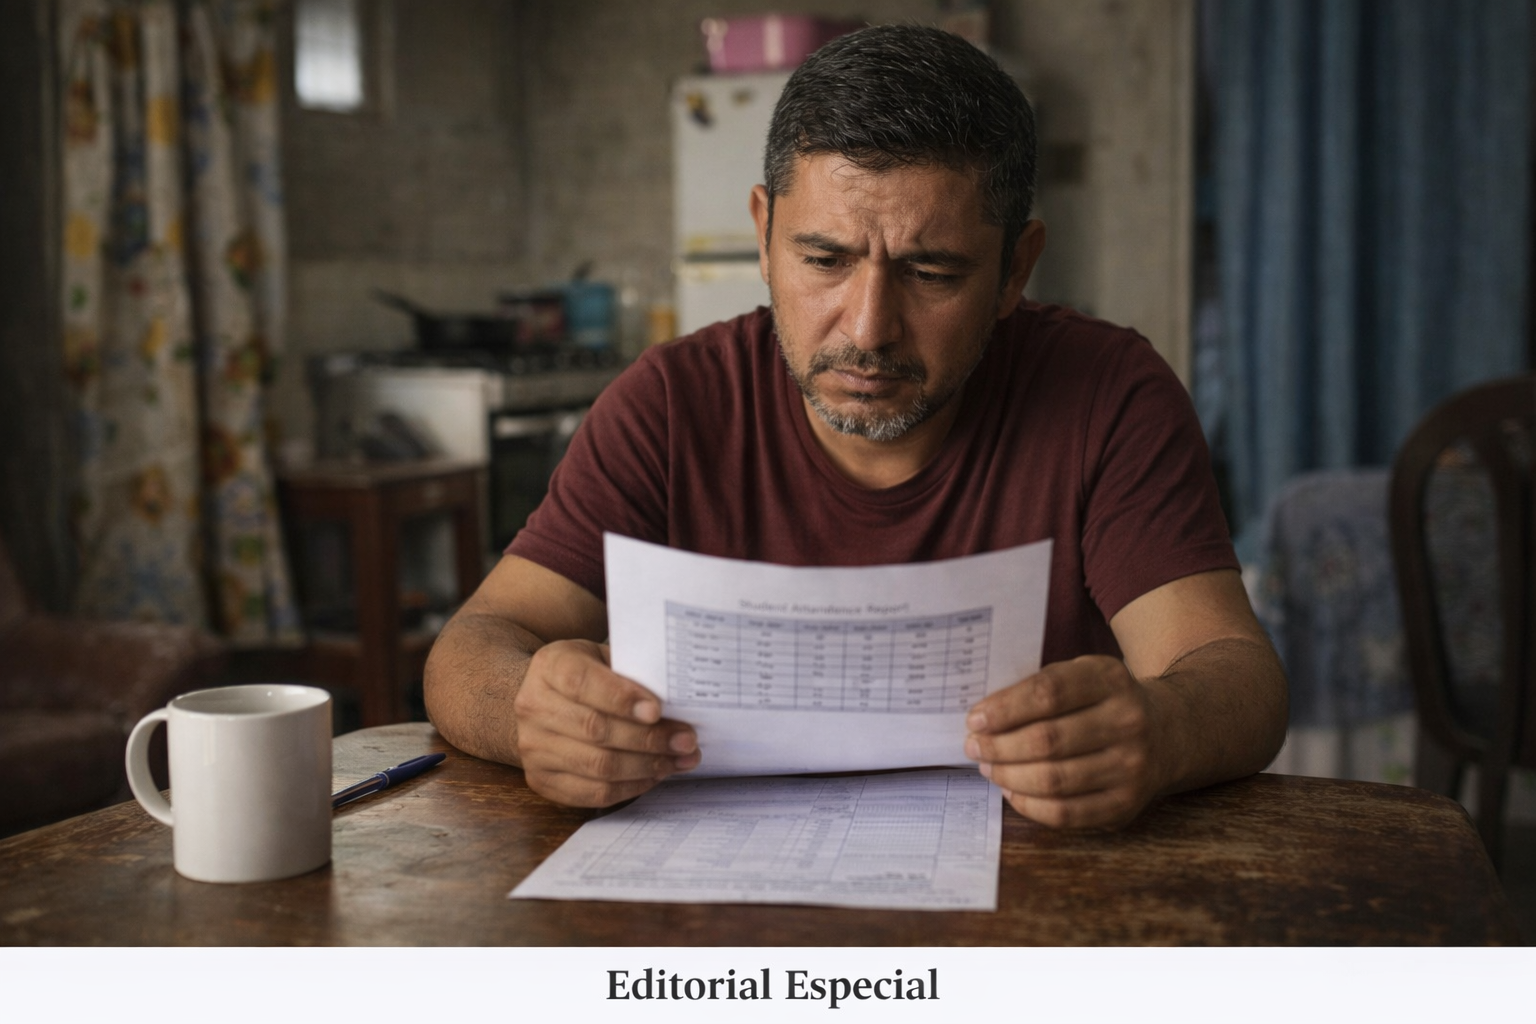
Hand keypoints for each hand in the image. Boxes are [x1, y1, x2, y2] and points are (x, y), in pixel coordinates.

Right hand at [511, 639, 699, 806]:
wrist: (544, 699)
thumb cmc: (586, 674)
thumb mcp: (602, 656)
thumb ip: (630, 672)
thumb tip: (676, 701)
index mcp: (549, 667)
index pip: (582, 683)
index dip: (621, 698)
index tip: (657, 711)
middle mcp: (533, 707)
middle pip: (595, 730)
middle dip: (648, 739)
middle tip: (686, 740)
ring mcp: (533, 748)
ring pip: (597, 766)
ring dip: (647, 766)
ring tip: (679, 760)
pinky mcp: (541, 780)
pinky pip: (593, 793)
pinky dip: (631, 787)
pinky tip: (654, 775)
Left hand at [963, 655, 1163, 827]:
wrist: (1167, 733)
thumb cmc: (1103, 701)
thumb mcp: (1082, 674)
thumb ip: (1039, 687)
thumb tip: (984, 719)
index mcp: (1110, 680)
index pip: (1048, 693)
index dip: (1004, 709)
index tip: (975, 720)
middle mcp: (1127, 722)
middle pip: (1047, 740)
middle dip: (999, 747)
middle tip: (973, 748)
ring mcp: (1131, 767)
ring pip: (1054, 780)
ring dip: (1009, 776)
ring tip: (989, 768)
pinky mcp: (1126, 804)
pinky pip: (1067, 813)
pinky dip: (1030, 806)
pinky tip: (1012, 791)